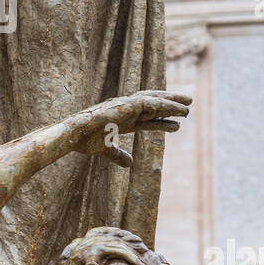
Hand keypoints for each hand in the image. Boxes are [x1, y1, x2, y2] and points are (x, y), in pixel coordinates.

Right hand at [71, 91, 191, 164]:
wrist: (74, 134)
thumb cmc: (85, 140)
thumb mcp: (106, 150)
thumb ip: (118, 156)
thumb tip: (130, 164)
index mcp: (122, 120)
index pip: (147, 120)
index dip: (162, 122)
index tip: (178, 125)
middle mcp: (126, 110)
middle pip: (153, 105)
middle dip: (171, 105)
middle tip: (189, 103)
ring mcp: (127, 105)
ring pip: (155, 100)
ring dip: (173, 101)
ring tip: (189, 103)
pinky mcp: (127, 104)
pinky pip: (152, 102)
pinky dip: (167, 104)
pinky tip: (180, 108)